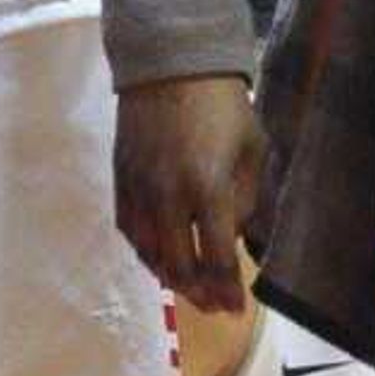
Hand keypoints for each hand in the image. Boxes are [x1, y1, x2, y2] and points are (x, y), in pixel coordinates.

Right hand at [115, 73, 267, 315]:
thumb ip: (245, 198)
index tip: (236, 309)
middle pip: (180, 266)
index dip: (227, 291)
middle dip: (199, 294)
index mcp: (209, 188)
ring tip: (190, 289)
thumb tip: (233, 236)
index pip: (218, 258)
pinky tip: (161, 259)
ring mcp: (140, 190)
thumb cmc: (224, 106)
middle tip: (214, 306)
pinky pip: (130, 231)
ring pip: (150, 254)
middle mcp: (169, 197)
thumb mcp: (253, 148)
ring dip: (171, 279)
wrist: (172, 65)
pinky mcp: (121, 180)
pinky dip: (146, 253)